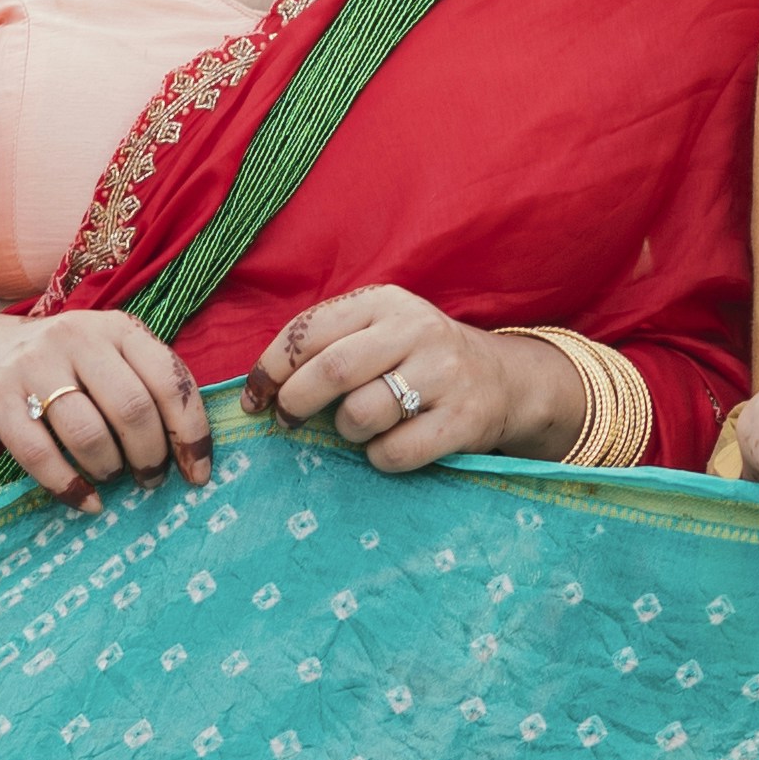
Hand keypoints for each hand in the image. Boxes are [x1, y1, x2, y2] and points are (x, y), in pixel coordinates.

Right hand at [0, 307, 206, 509]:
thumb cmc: (63, 365)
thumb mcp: (108, 356)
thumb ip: (146, 385)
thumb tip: (192, 453)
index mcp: (117, 328)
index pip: (169, 380)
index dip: (191, 433)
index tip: (197, 473)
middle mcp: (77, 338)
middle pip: (132, 409)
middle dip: (150, 456)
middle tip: (150, 479)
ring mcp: (34, 366)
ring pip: (88, 433)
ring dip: (109, 468)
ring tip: (112, 477)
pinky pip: (40, 454)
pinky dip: (69, 486)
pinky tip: (86, 502)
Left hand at [253, 287, 544, 475]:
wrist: (503, 380)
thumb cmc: (418, 358)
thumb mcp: (380, 330)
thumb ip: (329, 344)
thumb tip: (262, 388)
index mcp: (384, 302)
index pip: (309, 330)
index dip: (270, 368)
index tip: (255, 399)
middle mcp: (416, 330)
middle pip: (331, 372)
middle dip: (296, 403)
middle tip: (289, 421)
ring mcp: (444, 375)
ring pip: (360, 414)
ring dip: (346, 431)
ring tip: (359, 427)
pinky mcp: (463, 420)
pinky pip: (394, 452)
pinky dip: (379, 457)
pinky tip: (389, 445)